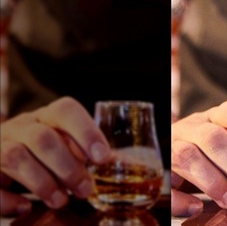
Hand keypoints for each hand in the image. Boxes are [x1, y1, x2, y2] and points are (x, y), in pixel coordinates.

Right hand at [0, 97, 110, 215]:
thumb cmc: (40, 152)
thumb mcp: (63, 145)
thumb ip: (87, 153)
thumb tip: (124, 165)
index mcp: (46, 116)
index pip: (66, 110)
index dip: (86, 132)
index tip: (103, 158)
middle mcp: (20, 126)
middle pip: (43, 138)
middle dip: (68, 167)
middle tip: (86, 190)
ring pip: (15, 156)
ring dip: (42, 182)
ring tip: (61, 201)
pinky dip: (7, 198)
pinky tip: (24, 207)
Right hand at [171, 97, 226, 216]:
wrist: (174, 151)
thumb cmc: (217, 148)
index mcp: (220, 116)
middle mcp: (195, 126)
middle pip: (214, 139)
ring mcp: (174, 144)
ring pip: (188, 157)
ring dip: (213, 182)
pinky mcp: (160, 168)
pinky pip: (165, 182)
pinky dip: (180, 198)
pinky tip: (196, 207)